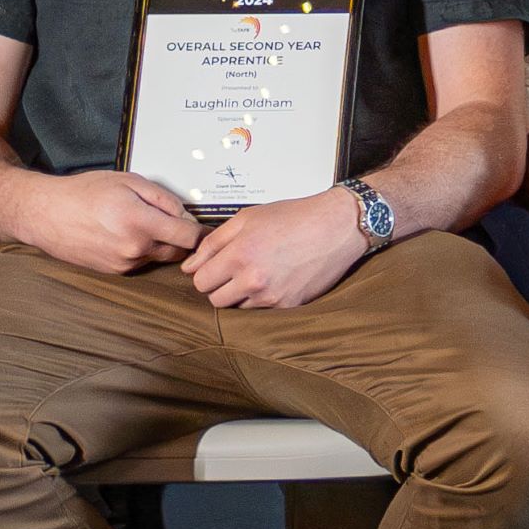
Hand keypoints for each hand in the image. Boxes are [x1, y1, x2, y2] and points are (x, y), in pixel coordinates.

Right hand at [22, 168, 204, 277]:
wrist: (47, 214)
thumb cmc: (85, 193)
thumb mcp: (130, 182)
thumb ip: (164, 199)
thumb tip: (187, 216)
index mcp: (140, 223)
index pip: (189, 237)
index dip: (203, 232)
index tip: (209, 228)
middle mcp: (134, 249)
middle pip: (179, 252)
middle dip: (183, 239)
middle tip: (178, 222)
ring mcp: (123, 264)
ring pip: (160, 257)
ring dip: (162, 244)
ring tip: (145, 223)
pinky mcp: (114, 271)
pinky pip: (142, 262)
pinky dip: (144, 251)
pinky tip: (129, 234)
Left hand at [187, 183, 372, 312]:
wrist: (337, 226)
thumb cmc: (296, 217)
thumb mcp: (247, 218)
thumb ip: (212, 242)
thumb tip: (190, 266)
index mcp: (239, 254)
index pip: (200, 281)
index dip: (205, 272)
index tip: (216, 266)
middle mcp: (253, 279)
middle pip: (215, 300)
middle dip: (220, 286)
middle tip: (235, 269)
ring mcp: (271, 296)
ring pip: (237, 308)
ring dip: (241, 294)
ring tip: (258, 272)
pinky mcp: (288, 306)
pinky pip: (261, 311)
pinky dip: (262, 299)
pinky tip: (274, 279)